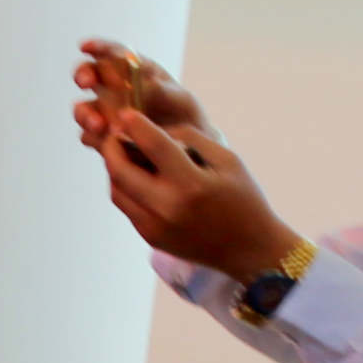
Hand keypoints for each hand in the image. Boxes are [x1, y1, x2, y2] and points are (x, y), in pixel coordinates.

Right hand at [71, 39, 207, 150]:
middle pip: (88, 75)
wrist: (189, 152)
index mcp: (133, 71)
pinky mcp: (103, 137)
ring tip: (99, 124)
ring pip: (83, 108)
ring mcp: (105, 114)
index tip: (86, 47)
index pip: (111, 52)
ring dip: (85, 113)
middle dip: (83, 75)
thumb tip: (135, 88)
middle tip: (86, 83)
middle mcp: (113, 89)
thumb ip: (158, 91)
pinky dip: (94, 137)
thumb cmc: (185, 118)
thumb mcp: (179, 100)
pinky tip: (108, 141)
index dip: (97, 47)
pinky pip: (89, 135)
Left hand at [94, 109, 304, 280]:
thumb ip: (191, 140)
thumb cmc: (243, 199)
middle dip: (111, 146)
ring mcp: (155, 226)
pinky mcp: (150, 237)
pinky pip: (127, 206)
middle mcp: (167, 207)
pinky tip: (137, 176)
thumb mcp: (228, 161)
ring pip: (116, 190)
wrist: (250, 250)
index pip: (154, 146)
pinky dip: (126, 187)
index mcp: (192, 185)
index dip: (136, 125)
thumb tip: (152, 130)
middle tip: (115, 133)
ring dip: (115, 168)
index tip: (126, 112)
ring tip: (126, 153)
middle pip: (119, 170)